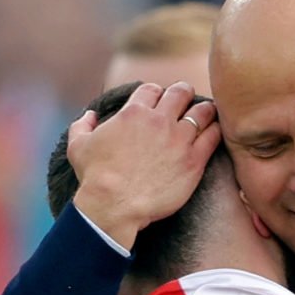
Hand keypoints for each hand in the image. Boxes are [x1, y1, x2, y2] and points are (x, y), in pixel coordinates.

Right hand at [67, 82, 221, 250]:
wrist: (114, 205)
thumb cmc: (94, 177)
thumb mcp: (78, 146)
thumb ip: (82, 125)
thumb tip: (90, 115)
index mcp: (133, 112)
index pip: (152, 89)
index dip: (156, 94)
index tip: (159, 102)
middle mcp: (159, 120)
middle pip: (180, 92)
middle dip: (183, 94)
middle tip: (186, 102)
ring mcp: (179, 139)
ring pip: (202, 111)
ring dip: (204, 110)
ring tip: (206, 115)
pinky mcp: (194, 160)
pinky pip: (214, 136)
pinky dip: (215, 130)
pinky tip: (214, 133)